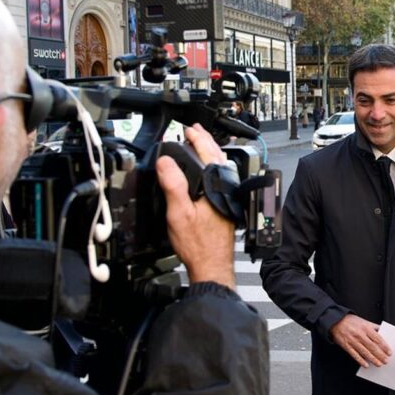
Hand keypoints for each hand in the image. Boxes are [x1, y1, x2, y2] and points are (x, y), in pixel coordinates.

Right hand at [157, 124, 235, 288]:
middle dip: (206, 142)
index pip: (206, 154)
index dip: (196, 139)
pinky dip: (214, 168)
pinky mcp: (227, 205)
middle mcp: (225, 189)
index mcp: (215, 186)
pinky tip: (208, 173)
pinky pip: (221, 178)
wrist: (212, 266)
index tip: (188, 129)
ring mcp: (228, 197)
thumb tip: (166, 162)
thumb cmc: (198, 245)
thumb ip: (173, 185)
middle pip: (217, 158)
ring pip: (221, 168)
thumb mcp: (179, 213)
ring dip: (211, 153)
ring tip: (202, 145)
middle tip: (196, 131)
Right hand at [330, 314, 390, 368]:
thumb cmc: (350, 321)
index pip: (378, 339)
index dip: (384, 346)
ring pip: (365, 352)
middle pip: (372, 347)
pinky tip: (366, 365)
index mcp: (366, 328)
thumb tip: (382, 330)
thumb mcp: (364, 321)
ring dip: (373, 359)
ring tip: (379, 364)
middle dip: (380, 355)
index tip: (389, 352)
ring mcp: (353, 341)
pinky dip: (360, 360)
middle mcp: (360, 335)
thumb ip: (374, 326)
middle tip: (386, 361)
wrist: (335, 321)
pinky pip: (355, 355)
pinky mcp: (347, 346)